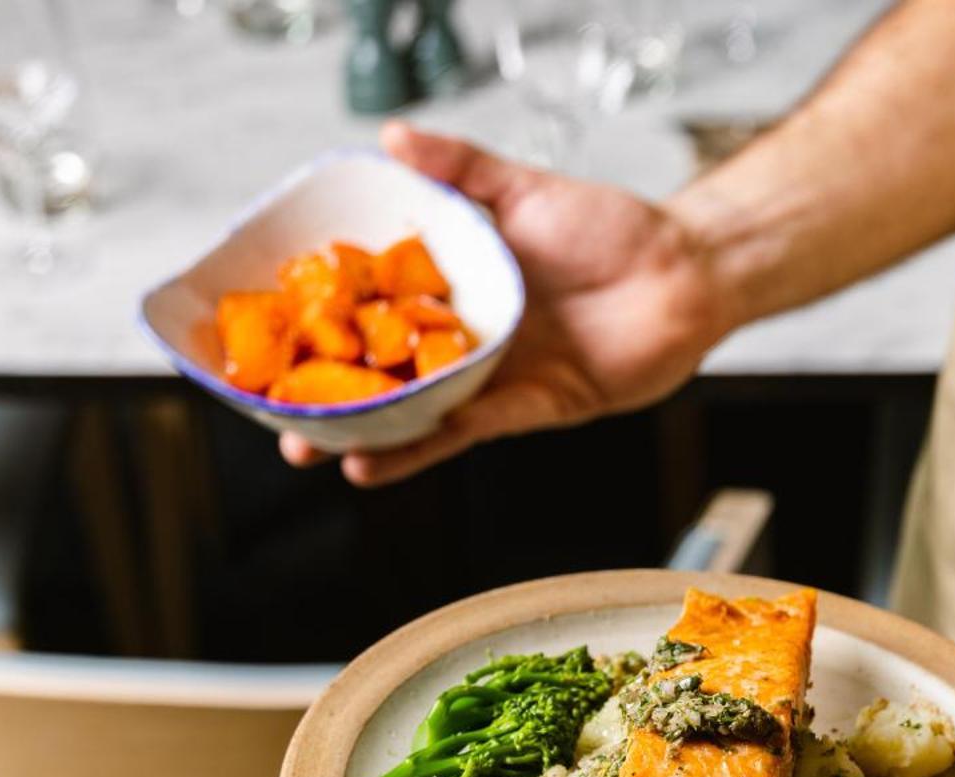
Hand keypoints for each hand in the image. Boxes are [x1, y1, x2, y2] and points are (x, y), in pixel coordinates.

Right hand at [281, 122, 728, 485]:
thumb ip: (459, 169)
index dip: (323, 328)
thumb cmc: (611, 229)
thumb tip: (389, 137)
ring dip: (366, 436)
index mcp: (452, 287)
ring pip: (417, 415)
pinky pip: (468, 431)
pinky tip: (379, 461)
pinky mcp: (528, 408)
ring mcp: (494, 377)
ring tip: (316, 451)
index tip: (267, 342)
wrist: (686, 272)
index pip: (372, 311)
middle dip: (330, 400)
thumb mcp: (524, 190)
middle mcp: (464, 338)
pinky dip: (424, 447)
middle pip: (385, 375)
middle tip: (276, 420)